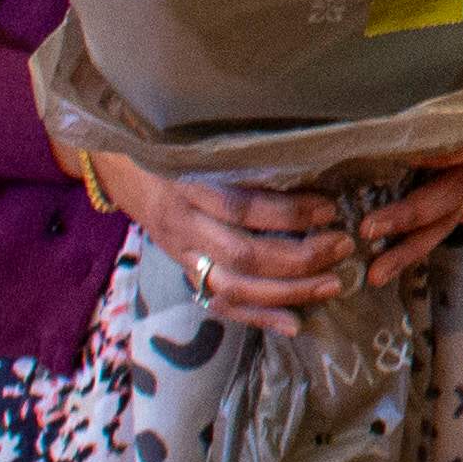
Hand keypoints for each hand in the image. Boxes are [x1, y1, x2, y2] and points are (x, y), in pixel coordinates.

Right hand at [70, 137, 462, 336]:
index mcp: (191, 182)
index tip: (332, 208)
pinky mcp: (184, 271)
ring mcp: (182, 253)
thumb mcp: (203, 138)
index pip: (243, 206)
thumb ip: (248, 150)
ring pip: (234, 287)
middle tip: (343, 246)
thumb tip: (315, 154)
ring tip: (333, 284)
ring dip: (287, 292)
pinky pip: (220, 304)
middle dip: (299, 257)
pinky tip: (295, 323)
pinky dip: (258, 317)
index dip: (289, 211)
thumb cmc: (175, 144)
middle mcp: (184, 224)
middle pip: (243, 253)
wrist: (119, 166)